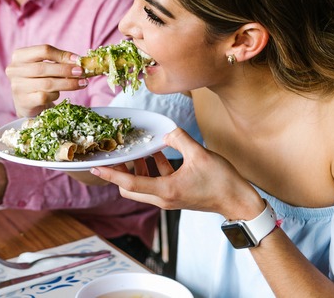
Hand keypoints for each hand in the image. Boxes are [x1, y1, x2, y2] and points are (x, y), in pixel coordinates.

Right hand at [5, 44, 87, 116]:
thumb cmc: (38, 80)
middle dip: (66, 70)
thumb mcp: (45, 66)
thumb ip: (58, 61)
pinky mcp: (23, 101)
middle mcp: (14, 70)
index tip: (77, 60)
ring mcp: (17, 86)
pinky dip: (55, 95)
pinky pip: (45, 96)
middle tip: (81, 72)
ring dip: (67, 83)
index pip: (43, 50)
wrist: (27, 103)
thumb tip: (78, 60)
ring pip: (47, 83)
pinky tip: (59, 94)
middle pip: (44, 67)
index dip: (62, 55)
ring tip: (81, 83)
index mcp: (19, 56)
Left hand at [90, 128, 262, 217]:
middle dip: (121, 171)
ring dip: (137, 169)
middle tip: (118, 153)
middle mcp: (163, 198)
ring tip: (139, 149)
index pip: (129, 183)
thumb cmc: (221, 181)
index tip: (95, 166)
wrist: (238, 201)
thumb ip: (179, 139)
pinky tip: (157, 152)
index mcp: (165, 190)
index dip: (111, 173)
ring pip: (142, 185)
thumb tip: (166, 132)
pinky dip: (153, 168)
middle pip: (130, 188)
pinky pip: (156, 182)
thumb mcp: (199, 154)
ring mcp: (169, 198)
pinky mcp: (176, 194)